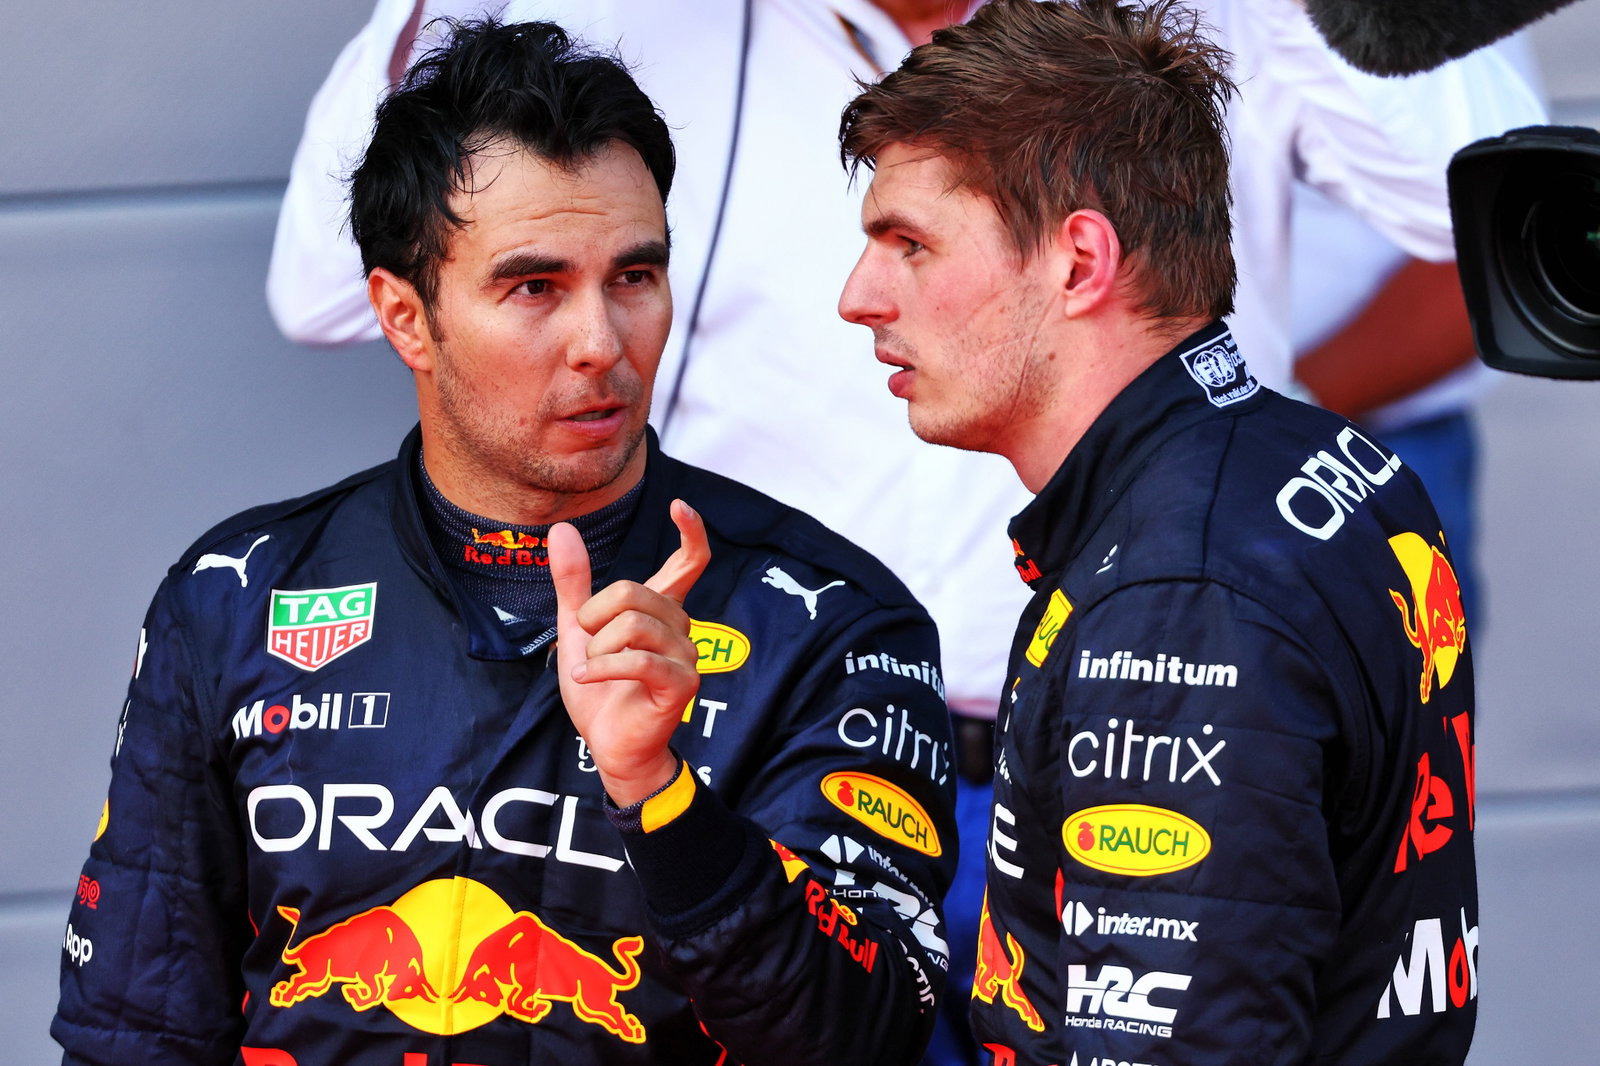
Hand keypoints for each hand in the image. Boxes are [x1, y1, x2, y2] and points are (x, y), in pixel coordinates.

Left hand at [549, 499, 710, 806]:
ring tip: (591, 669)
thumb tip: (562, 529)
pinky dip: (602, 668)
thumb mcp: (577, 630)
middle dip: (595, 616)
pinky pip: (638, 660)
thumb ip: (573, 582)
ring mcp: (686, 656)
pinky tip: (586, 678)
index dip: (691, 532)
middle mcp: (680, 627)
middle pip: (635, 592)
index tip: (678, 505)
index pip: (690, 562)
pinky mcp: (682, 684)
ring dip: (597, 650)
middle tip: (586, 644)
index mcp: (660, 610)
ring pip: (635, 625)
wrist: (608, 744)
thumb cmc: (600, 690)